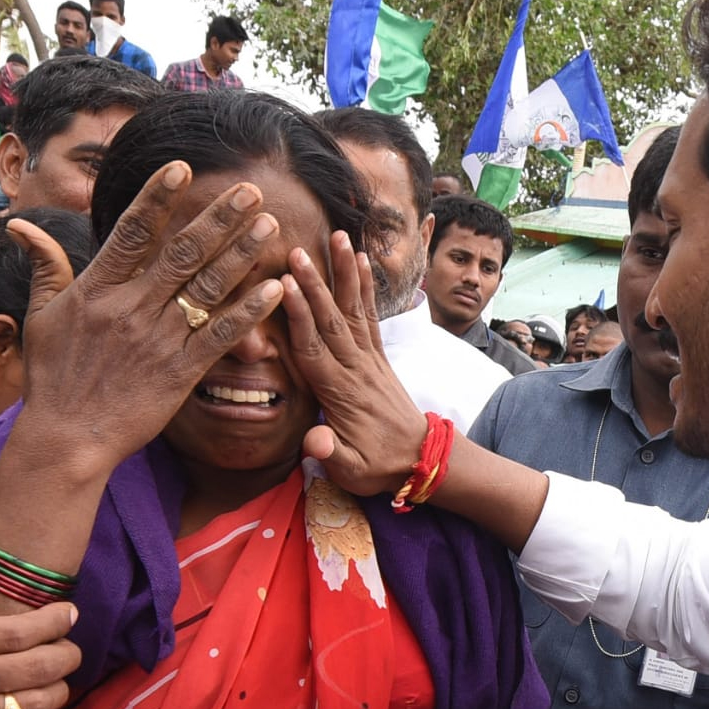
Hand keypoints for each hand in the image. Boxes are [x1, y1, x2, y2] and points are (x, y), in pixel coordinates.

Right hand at [5, 161, 285, 470]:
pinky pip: (221, 335)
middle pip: (184, 253)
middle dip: (220, 218)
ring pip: (209, 288)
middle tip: (250, 189)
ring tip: (269, 224)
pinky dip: (249, 312)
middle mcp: (132, 308)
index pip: (134, 232)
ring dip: (242, 254)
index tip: (184, 168)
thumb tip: (19, 226)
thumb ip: (44, 268)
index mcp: (98, 289)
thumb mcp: (39, 317)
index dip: (160, 198)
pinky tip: (275, 288)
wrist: (68, 439)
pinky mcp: (181, 371)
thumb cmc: (53, 378)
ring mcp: (159, 339)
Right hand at [281, 230, 426, 495]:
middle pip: (331, 320)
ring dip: (344, 273)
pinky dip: (366, 287)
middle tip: (297, 250)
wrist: (422, 461)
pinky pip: (371, 316)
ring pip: (353, 310)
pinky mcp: (379, 356)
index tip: (286, 286)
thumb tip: (315, 443)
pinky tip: (362, 260)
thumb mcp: (351, 472)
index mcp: (340, 394)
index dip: (299, 317)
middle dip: (315, 284)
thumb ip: (331, 454)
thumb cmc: (378, 467)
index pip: (314, 349)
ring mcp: (370, 359)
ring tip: (337, 235)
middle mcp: (356, 369)